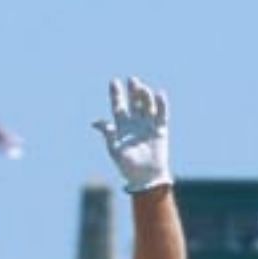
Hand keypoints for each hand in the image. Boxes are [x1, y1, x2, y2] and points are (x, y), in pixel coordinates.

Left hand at [93, 76, 172, 193]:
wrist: (145, 177)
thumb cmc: (127, 166)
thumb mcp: (114, 149)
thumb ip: (108, 133)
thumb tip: (95, 122)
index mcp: (121, 125)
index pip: (118, 105)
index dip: (116, 94)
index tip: (114, 82)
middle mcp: (135, 122)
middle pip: (134, 101)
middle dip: (133, 90)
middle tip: (132, 80)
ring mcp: (148, 125)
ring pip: (147, 105)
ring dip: (145, 95)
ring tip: (142, 88)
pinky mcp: (160, 130)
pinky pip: (162, 114)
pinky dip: (161, 104)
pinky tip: (159, 93)